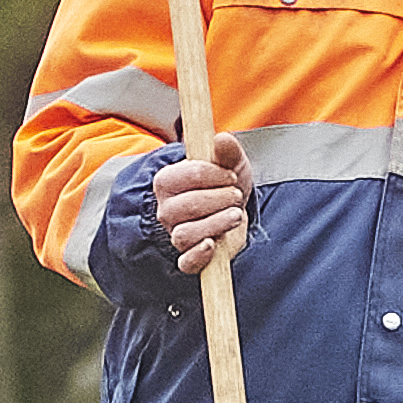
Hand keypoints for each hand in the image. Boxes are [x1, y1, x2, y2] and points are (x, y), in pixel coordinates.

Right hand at [155, 132, 251, 273]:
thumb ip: (226, 150)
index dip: (214, 174)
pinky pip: (186, 263)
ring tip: (235, 215)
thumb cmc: (224, 183)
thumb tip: (222, 139)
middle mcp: (166, 210)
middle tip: (235, 195)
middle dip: (219, 199)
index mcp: (167, 182)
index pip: (186, 175)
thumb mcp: (230, 163)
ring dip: (217, 223)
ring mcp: (175, 234)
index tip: (230, 175)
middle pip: (187, 206)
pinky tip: (213, 244)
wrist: (234, 208)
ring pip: (186, 234)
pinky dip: (199, 256)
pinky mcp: (189, 257)